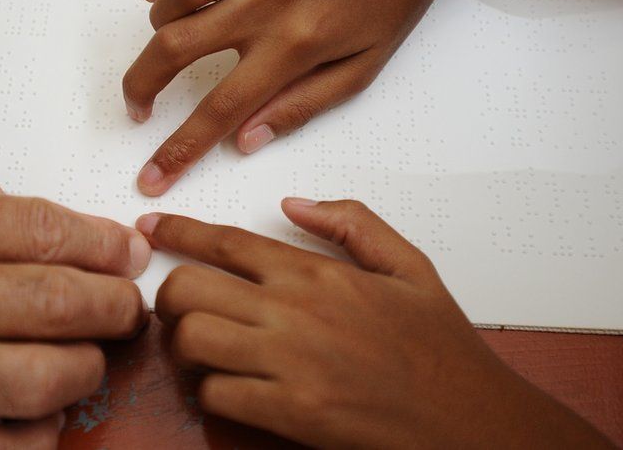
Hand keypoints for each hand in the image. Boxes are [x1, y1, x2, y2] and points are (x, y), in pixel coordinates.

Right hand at [0, 170, 150, 448]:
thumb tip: (51, 228)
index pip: (40, 230)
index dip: (103, 244)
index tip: (129, 253)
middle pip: (52, 303)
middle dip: (113, 307)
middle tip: (130, 309)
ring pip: (34, 382)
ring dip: (83, 371)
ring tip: (88, 360)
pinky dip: (33, 436)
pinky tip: (42, 416)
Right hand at [124, 0, 567, 195]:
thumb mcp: (361, 70)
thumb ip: (300, 107)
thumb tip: (246, 140)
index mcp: (297, 45)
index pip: (221, 108)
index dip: (178, 149)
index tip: (152, 175)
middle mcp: (269, 0)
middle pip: (177, 46)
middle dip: (142, 84)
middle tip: (137, 105)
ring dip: (157, 24)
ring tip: (163, 41)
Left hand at [138, 199, 611, 447]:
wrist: (469, 419)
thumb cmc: (440, 347)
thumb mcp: (409, 266)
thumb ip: (352, 223)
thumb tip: (294, 203)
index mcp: (318, 273)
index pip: (226, 241)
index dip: (178, 231)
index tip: (153, 228)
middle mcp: (294, 311)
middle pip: (190, 288)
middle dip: (170, 295)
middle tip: (178, 306)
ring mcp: (288, 363)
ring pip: (192, 339)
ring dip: (185, 346)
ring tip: (201, 350)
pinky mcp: (289, 412)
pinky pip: (216, 395)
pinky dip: (212, 393)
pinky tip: (231, 389)